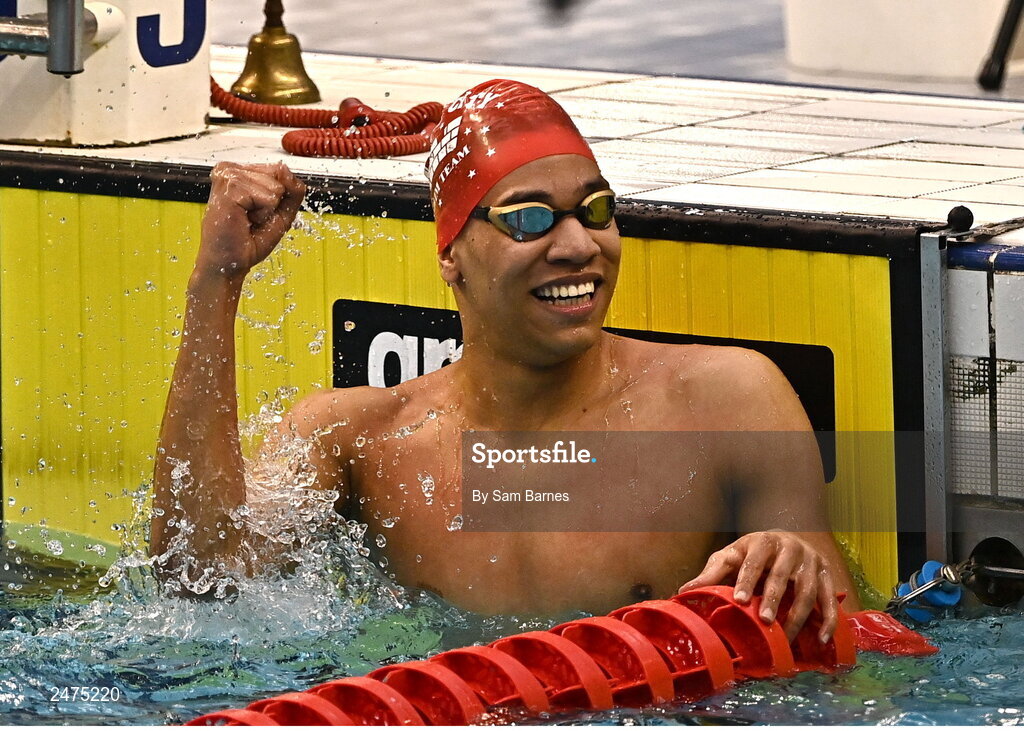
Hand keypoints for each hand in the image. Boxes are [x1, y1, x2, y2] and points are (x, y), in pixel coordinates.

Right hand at [197, 161, 306, 279]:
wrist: (229, 262)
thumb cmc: (248, 240)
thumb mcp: (281, 212)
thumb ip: (291, 189)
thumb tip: (285, 168)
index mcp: (238, 171)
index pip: (279, 170)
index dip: (277, 198)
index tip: (256, 212)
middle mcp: (229, 169)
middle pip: (279, 175)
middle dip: (272, 204)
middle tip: (250, 218)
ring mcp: (228, 176)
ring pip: (275, 187)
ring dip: (266, 211)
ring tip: (246, 220)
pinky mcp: (230, 188)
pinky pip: (268, 198)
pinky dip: (262, 215)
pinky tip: (243, 220)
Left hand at [678, 531, 838, 643]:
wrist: (785, 540)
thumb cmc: (752, 553)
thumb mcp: (731, 557)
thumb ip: (712, 573)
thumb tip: (683, 592)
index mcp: (763, 542)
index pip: (754, 561)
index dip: (746, 580)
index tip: (739, 600)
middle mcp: (790, 548)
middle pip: (781, 576)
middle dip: (772, 599)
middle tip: (763, 621)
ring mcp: (811, 561)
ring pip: (807, 590)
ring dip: (798, 615)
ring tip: (785, 637)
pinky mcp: (827, 575)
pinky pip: (830, 599)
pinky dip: (828, 620)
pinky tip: (821, 640)